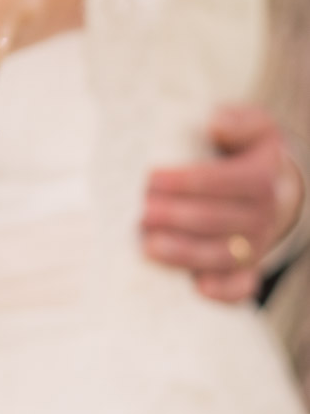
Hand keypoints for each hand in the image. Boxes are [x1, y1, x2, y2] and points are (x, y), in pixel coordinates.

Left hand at [141, 104, 303, 302]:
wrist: (271, 187)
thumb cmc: (245, 151)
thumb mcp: (252, 126)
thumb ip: (237, 121)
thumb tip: (215, 124)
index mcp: (262, 176)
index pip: (227, 181)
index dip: (189, 181)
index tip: (152, 177)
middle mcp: (263, 214)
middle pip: (219, 220)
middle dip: (177, 217)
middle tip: (141, 211)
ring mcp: (256, 244)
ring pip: (224, 256)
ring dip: (186, 253)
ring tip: (149, 247)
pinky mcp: (248, 268)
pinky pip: (242, 287)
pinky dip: (224, 292)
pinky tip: (197, 289)